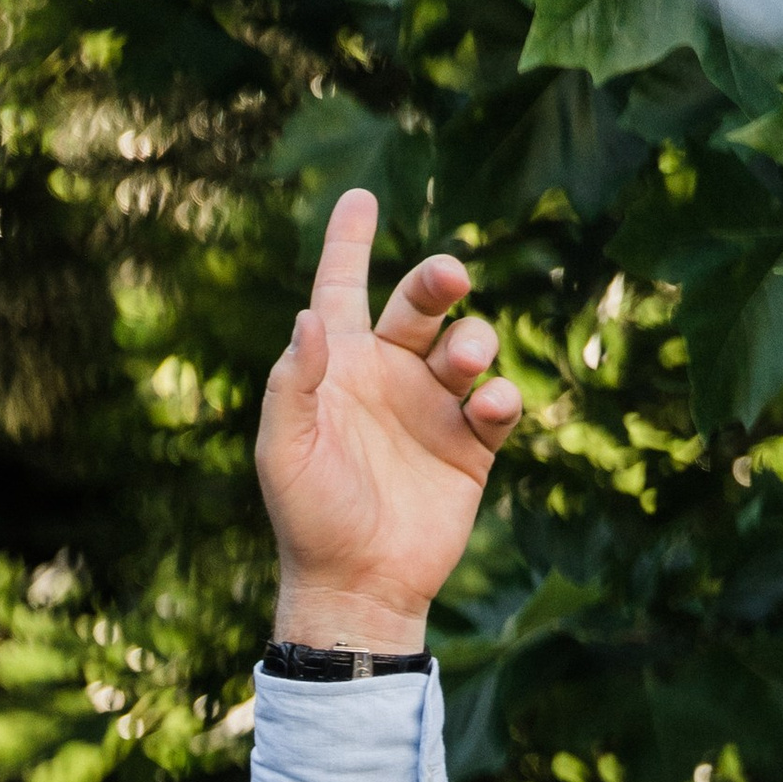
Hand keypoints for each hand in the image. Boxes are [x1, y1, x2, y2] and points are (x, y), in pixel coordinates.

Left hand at [257, 188, 522, 655]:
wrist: (355, 585)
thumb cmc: (309, 517)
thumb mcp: (284, 450)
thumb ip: (293, 382)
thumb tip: (307, 316)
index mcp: (337, 368)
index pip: (341, 288)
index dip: (349, 243)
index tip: (362, 196)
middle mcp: (388, 377)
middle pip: (421, 303)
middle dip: (439, 279)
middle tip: (451, 276)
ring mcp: (432, 408)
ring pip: (467, 344)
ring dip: (472, 340)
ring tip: (464, 363)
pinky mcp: (470, 446)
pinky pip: (497, 402)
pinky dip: (498, 396)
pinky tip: (484, 408)